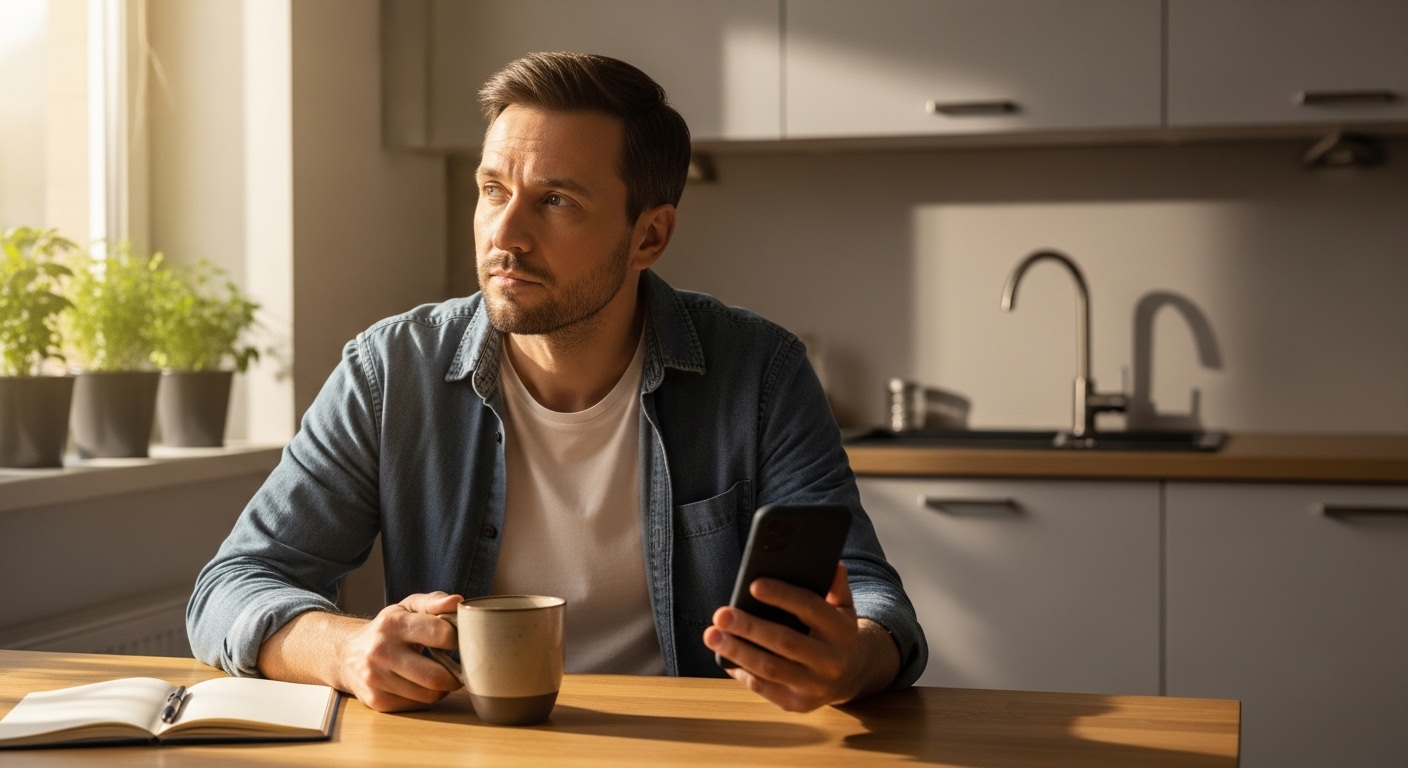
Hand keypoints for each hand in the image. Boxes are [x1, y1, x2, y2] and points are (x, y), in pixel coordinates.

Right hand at [331, 592, 463, 711]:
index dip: (458, 638)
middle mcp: (381, 652)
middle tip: (461, 668)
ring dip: (444, 687)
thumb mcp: (407, 608)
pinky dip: (427, 697)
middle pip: (436, 675)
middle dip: (456, 674)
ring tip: (443, 675)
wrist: (346, 654)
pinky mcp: (377, 700)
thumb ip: (434, 602)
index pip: (440, 633)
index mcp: (393, 623)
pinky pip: (417, 705)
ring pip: (429, 695)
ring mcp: (377, 679)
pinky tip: (423, 684)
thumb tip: (458, 601)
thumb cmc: (387, 628)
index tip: (460, 640)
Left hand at [702, 564, 899, 711]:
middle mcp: (832, 661)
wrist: (851, 674)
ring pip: (770, 669)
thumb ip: (836, 585)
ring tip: (712, 635)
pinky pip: (764, 688)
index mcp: (842, 630)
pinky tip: (724, 657)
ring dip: (737, 651)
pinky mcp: (798, 704)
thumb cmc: (835, 631)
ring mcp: (815, 686)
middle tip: (720, 614)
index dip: (782, 596)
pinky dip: (742, 671)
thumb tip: (832, 562)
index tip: (753, 584)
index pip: (811, 608)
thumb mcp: (843, 607)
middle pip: (785, 642)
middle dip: (749, 627)